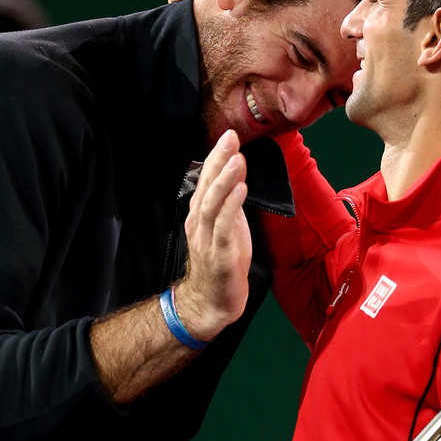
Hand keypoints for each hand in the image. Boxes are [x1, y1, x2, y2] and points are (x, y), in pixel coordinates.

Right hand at [174, 129, 250, 341]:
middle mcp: (199, 223)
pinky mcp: (219, 254)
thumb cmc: (221, 265)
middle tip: (230, 137)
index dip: (216, 158)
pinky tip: (242, 190)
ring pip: (212, 203)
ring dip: (225, 180)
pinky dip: (232, 206)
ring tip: (236, 159)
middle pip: (206, 186)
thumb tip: (237, 174)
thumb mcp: (227, 227)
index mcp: (199, 215)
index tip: (228, 137)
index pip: (206, 181)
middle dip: (218, 160)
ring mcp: (207, 239)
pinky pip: (224, 227)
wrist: (210, 303)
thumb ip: (230, 202)